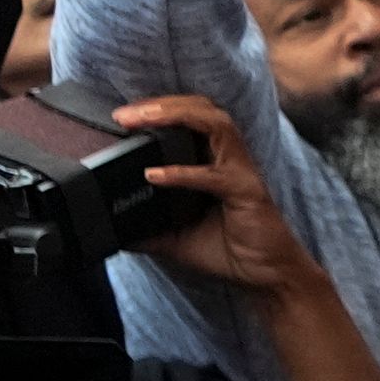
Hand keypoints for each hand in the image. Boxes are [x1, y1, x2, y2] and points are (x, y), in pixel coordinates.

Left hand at [125, 95, 320, 295]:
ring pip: (214, 123)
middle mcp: (229, 158)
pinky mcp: (246, 192)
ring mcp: (240, 172)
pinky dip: (182, 172)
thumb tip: (112, 230)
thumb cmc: (230, 251)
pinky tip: (154, 175)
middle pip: (201, 108)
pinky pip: (213, 175)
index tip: (122, 117)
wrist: (267, 276)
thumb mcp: (176, 238)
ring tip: (141, 121)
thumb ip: (148, 228)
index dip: (157, 109)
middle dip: (161, 104)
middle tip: (124, 115)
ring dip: (175, 116)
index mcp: (214, 160)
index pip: (189, 118)